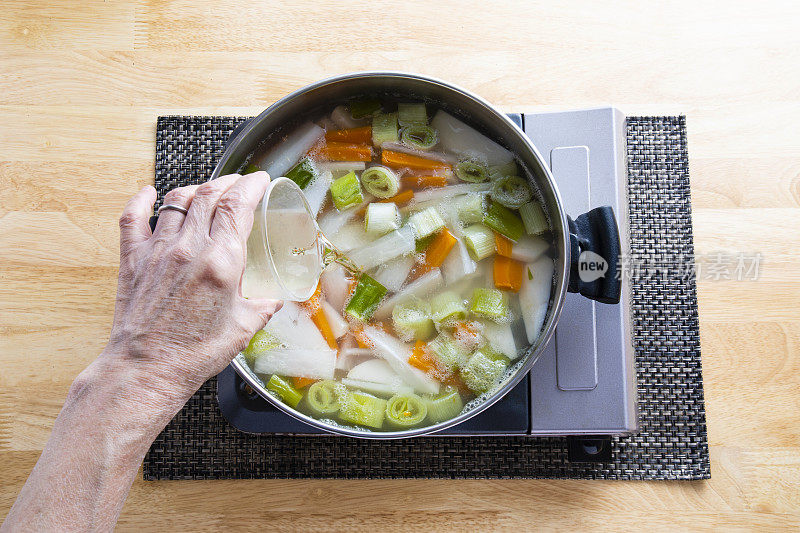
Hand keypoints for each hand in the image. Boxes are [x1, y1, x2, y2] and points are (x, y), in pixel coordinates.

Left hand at [104, 171, 280, 407]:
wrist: (147, 370)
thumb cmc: (195, 354)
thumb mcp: (242, 329)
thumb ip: (262, 307)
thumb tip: (274, 301)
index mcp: (221, 263)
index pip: (238, 206)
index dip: (251, 186)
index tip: (260, 180)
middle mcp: (189, 248)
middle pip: (210, 195)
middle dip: (229, 182)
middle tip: (239, 183)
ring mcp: (158, 250)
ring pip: (177, 200)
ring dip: (196, 188)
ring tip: (207, 190)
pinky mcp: (133, 260)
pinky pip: (134, 218)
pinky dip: (142, 200)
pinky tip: (149, 192)